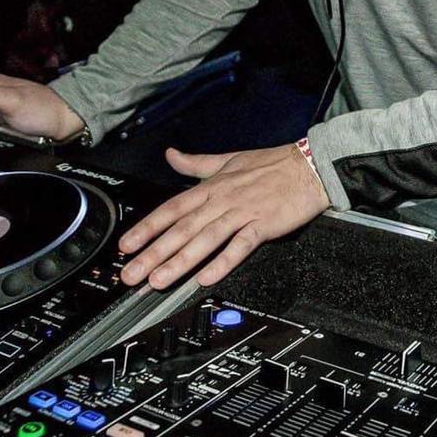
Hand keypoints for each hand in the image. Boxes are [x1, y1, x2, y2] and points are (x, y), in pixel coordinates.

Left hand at [118, 145, 329, 289]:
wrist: (311, 166)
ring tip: (158, 280)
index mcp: (212, 186)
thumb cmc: (273, 164)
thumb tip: (172, 155)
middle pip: (181, 229)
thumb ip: (196, 163)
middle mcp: (222, 199)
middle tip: (131, 273)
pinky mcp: (263, 224)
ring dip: (179, 261)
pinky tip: (206, 277)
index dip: (147, 228)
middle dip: (153, 253)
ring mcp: (242, 212)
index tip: (126, 246)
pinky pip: (240, 246)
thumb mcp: (229, 159)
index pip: (172, 209)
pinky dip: (223, 261)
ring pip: (205, 239)